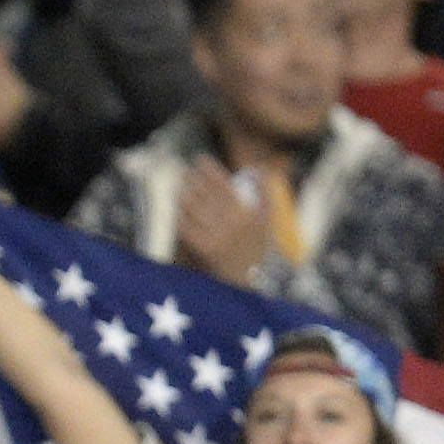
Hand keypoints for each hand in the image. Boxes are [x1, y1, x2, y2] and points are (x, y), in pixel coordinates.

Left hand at [174, 157, 274, 285]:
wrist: (244, 283)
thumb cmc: (254, 250)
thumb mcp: (266, 222)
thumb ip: (265, 194)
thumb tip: (259, 169)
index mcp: (247, 213)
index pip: (223, 184)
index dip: (209, 169)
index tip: (200, 159)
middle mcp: (232, 224)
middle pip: (206, 193)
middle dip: (194, 179)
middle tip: (187, 170)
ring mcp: (217, 237)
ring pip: (194, 207)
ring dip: (184, 193)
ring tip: (181, 184)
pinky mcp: (203, 249)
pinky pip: (187, 226)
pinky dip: (181, 213)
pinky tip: (177, 205)